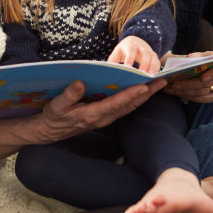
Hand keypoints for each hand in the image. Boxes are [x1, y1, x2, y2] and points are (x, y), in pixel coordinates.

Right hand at [34, 78, 166, 143]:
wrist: (51, 131)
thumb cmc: (54, 116)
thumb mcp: (57, 105)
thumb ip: (69, 95)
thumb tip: (80, 83)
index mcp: (93, 114)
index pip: (116, 103)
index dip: (130, 94)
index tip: (144, 86)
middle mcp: (104, 117)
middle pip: (130, 105)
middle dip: (147, 93)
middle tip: (162, 81)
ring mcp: (106, 117)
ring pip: (130, 106)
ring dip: (145, 96)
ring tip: (158, 84)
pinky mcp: (105, 115)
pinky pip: (125, 107)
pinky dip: (136, 98)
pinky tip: (143, 91)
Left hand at [107, 36, 160, 73]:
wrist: (135, 41)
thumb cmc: (124, 50)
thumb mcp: (116, 53)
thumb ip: (113, 62)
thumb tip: (108, 72)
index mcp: (130, 45)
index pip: (130, 51)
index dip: (130, 58)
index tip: (128, 67)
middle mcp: (141, 47)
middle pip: (145, 53)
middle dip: (144, 63)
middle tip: (142, 73)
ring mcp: (149, 51)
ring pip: (153, 57)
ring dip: (153, 66)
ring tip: (151, 76)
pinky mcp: (154, 56)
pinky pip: (157, 61)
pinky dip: (157, 68)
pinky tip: (154, 76)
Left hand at [164, 53, 212, 102]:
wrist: (200, 67)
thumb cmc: (198, 59)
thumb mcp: (197, 55)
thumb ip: (194, 57)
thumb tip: (190, 58)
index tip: (202, 78)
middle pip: (208, 84)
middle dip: (189, 85)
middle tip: (175, 84)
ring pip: (201, 93)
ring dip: (185, 91)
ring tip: (171, 88)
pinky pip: (200, 99)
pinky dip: (187, 96)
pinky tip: (177, 92)